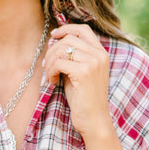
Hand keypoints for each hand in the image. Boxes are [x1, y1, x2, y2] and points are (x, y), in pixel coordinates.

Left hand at [44, 24, 113, 138]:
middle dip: (52, 51)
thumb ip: (73, 57)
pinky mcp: (83, 72)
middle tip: (47, 67)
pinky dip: (50, 72)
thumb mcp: (81, 73)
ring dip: (50, 62)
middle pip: (68, 39)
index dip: (66, 29)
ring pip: (61, 50)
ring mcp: (93, 62)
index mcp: (101, 53)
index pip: (83, 30)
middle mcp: (99, 55)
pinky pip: (58, 63)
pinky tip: (52, 82)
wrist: (95, 121)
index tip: (54, 35)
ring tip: (50, 76)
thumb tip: (54, 42)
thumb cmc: (84, 100)